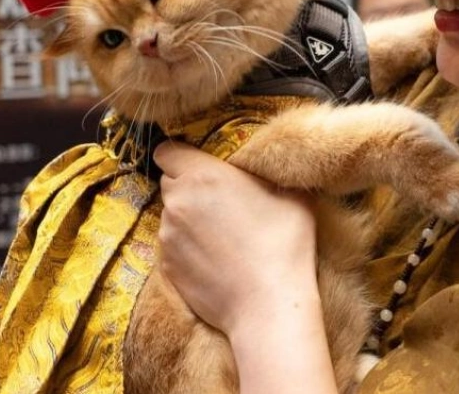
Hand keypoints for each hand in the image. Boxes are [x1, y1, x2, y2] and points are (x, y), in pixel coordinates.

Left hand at [154, 141, 319, 338]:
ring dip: (187, 219)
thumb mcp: (291, 195)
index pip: (167, 152)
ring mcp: (168, 236)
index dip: (180, 156)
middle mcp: (178, 202)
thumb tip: (269, 164)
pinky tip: (214, 259)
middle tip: (216, 201)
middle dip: (186, 187)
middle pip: (169, 183)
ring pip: (170, 216)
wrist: (267, 306)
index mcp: (202, 175)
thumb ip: (267, 172)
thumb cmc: (284, 245)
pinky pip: (172, 246)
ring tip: (219, 236)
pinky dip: (186, 248)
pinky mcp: (167, 266)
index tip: (197, 165)